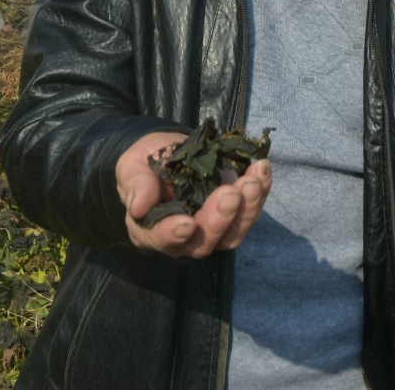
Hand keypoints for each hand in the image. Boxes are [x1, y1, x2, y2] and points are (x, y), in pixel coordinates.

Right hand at [115, 130, 271, 258]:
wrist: (167, 152)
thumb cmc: (144, 163)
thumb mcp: (132, 166)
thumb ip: (136, 184)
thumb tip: (139, 206)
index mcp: (150, 229)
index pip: (161, 239)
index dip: (172, 234)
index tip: (186, 223)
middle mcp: (182, 238)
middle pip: (203, 242)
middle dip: (220, 219)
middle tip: (231, 192)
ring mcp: (211, 229)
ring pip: (232, 233)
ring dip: (247, 209)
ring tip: (253, 179)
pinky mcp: (232, 215)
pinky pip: (249, 212)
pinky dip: (260, 193)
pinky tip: (262, 170)